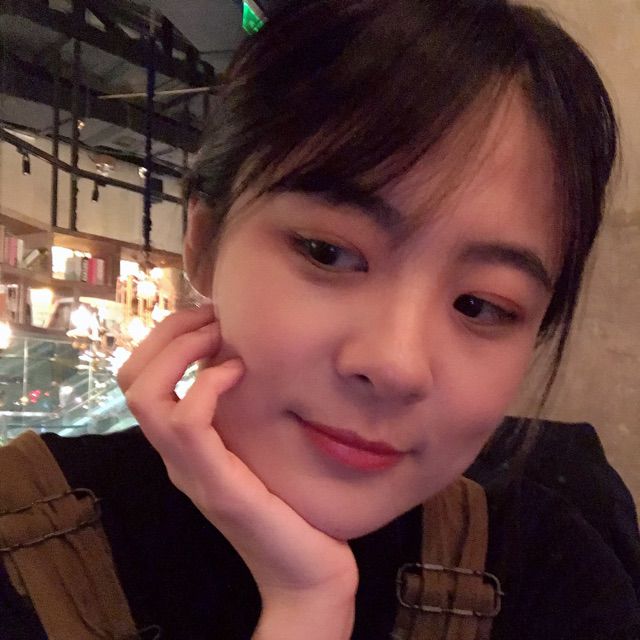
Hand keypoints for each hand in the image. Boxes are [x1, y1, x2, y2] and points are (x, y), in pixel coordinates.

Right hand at [118, 307, 357, 638]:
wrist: (307, 571)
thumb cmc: (291, 502)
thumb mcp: (261, 444)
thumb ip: (245, 412)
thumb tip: (248, 357)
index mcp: (183, 443)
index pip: (138, 377)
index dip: (167, 335)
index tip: (211, 315)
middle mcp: (174, 455)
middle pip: (130, 378)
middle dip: (169, 332)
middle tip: (214, 318)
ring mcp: (189, 470)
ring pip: (145, 396)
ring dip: (182, 350)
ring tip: (222, 337)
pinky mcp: (216, 484)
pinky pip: (187, 422)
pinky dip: (206, 383)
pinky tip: (239, 371)